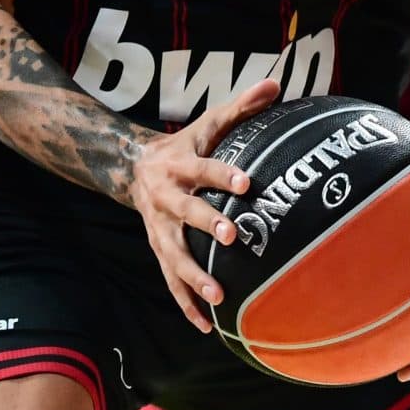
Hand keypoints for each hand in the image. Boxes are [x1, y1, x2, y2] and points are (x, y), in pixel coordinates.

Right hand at [127, 76, 278, 333]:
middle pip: (186, 212)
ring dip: (194, 275)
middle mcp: (165, 197)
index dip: (224, 175)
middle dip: (207, 224)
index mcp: (179, 164)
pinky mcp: (158, 250)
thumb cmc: (186, 145)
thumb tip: (277, 84)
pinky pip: (170, 280)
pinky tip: (205, 325)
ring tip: (219, 294)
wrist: (132, 166)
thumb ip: (242, 107)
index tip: (248, 183)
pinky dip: (186, 304)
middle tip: (232, 236)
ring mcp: (159, 228)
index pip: (204, 169)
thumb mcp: (208, 123)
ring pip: (174, 254)